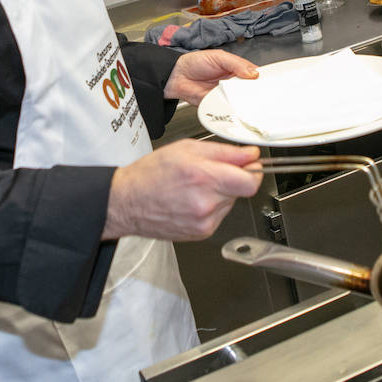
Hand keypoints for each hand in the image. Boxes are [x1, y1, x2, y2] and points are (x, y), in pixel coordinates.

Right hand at [104, 139, 262, 241]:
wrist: (127, 203)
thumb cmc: (150, 174)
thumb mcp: (186, 149)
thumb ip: (224, 152)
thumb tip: (249, 155)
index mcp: (203, 177)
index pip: (250, 181)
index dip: (254, 170)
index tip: (251, 164)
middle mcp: (206, 203)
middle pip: (242, 190)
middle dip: (233, 178)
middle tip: (211, 171)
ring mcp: (205, 222)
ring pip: (231, 202)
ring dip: (222, 192)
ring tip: (196, 186)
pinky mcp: (202, 233)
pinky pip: (220, 215)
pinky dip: (212, 205)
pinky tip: (192, 199)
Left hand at [163, 50, 258, 103]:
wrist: (177, 76)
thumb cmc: (196, 63)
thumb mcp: (219, 57)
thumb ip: (237, 64)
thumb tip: (253, 73)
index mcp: (237, 69)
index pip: (254, 75)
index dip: (262, 79)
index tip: (269, 83)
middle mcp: (234, 83)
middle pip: (250, 90)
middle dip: (255, 93)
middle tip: (261, 94)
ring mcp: (227, 95)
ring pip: (241, 102)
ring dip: (245, 103)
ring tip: (250, 102)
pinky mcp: (219, 105)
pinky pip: (229, 109)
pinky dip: (233, 110)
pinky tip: (237, 109)